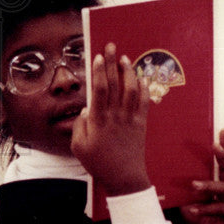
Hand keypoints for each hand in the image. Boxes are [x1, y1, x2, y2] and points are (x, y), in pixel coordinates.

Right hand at [71, 43, 150, 196]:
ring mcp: (130, 118)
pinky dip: (144, 88)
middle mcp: (115, 115)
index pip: (99, 90)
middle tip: (111, 46)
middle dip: (112, 63)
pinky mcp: (141, 123)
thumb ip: (80, 125)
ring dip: (128, 72)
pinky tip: (142, 77)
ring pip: (131, 89)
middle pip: (114, 84)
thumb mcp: (78, 147)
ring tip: (125, 58)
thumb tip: (86, 107)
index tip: (98, 56)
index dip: (98, 71)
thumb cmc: (98, 163)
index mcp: (98, 120)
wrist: (124, 177)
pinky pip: (144, 102)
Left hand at [179, 129, 223, 223]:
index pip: (222, 161)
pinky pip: (217, 208)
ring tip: (194, 186)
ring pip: (223, 188)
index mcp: (220, 181)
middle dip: (222, 156)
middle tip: (214, 147)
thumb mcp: (189, 199)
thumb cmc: (199, 217)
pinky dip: (203, 208)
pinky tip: (192, 209)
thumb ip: (184, 189)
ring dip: (208, 186)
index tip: (222, 130)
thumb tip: (164, 174)